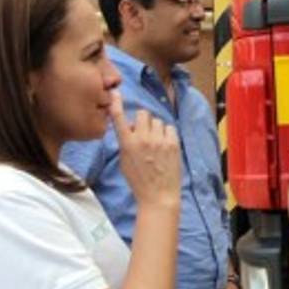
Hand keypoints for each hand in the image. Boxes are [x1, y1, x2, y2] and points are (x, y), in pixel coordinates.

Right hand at [110, 91, 179, 208]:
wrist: (158, 196)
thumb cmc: (139, 181)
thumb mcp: (124, 161)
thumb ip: (126, 142)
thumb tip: (130, 128)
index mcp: (127, 144)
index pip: (119, 118)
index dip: (117, 103)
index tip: (115, 92)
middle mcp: (143, 139)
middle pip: (142, 114)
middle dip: (142, 121)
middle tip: (144, 133)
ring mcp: (159, 141)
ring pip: (157, 121)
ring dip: (156, 128)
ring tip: (156, 143)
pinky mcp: (173, 144)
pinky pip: (169, 128)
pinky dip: (167, 134)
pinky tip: (165, 145)